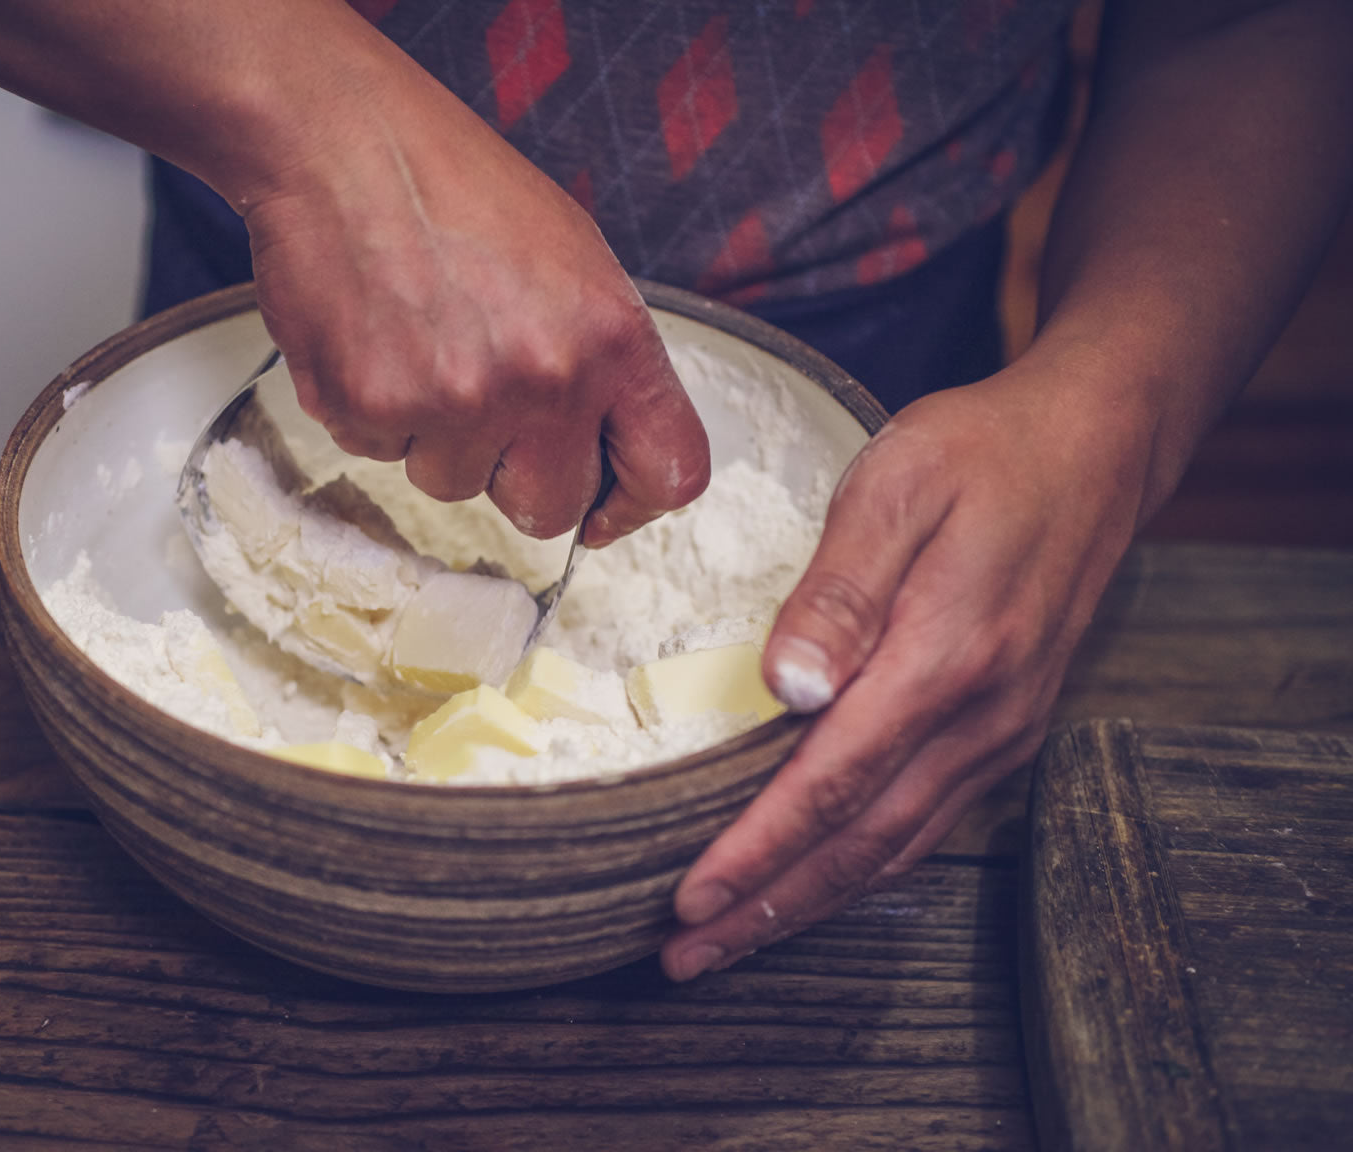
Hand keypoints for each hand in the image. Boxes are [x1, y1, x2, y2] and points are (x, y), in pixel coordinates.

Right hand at [240, 49, 707, 543]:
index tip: (604, 508)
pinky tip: (376, 338)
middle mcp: (545, 379)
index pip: (669, 473)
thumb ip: (604, 362)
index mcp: (613, 337)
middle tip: (486, 408)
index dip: (633, 505)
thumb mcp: (576, 260)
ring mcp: (455, 401)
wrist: (343, 142)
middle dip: (517, 477)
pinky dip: (375, 411)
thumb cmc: (457, 186)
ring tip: (422, 342)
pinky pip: (380, 454)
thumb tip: (610, 448)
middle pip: (550, 510)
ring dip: (438, 437)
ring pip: (454, 485)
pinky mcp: (372, 408)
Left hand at [659, 358, 1148, 979]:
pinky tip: (817, 885)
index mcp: (944, 659)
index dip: (757, 852)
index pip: (832, 783)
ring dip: (809, 903)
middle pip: (859, 843)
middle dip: (766, 909)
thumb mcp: (898, 484)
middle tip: (685, 956)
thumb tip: (785, 684)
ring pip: (895, 848)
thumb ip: (840, 589)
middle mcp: (980, 717)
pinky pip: (926, 822)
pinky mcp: (1006, 729)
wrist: (1094, 449)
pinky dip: (862, 869)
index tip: (690, 899)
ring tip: (732, 941)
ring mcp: (1001, 732)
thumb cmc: (981, 453)